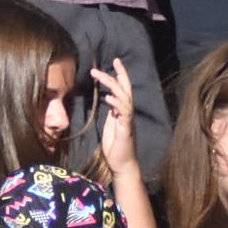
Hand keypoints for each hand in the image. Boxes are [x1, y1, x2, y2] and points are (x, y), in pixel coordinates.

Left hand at [93, 59, 138, 178]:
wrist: (122, 165)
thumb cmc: (116, 148)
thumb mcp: (111, 126)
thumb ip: (111, 113)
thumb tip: (108, 99)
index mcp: (123, 111)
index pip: (123, 89)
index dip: (120, 74)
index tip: (115, 61)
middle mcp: (127, 113)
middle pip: (125, 89)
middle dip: (118, 74)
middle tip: (109, 62)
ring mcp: (127, 120)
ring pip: (124, 97)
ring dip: (112, 85)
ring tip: (99, 76)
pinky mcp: (126, 129)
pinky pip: (123, 113)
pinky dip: (116, 103)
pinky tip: (108, 97)